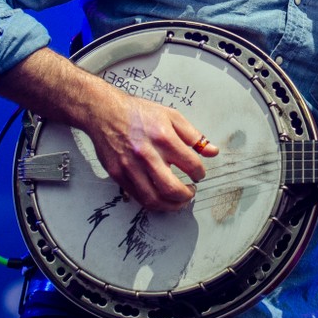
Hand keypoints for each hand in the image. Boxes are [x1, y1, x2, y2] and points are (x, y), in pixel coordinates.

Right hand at [88, 93, 218, 211]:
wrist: (105, 112)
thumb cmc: (139, 113)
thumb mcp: (172, 116)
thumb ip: (194, 136)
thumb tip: (213, 151)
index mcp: (164, 138)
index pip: (191, 165)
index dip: (200, 173)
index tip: (199, 175)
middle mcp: (147, 155)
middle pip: (172, 189)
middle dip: (186, 196)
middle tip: (190, 192)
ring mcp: (130, 167)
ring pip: (153, 199)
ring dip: (170, 206)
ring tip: (178, 201)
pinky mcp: (118, 175)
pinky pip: (137, 197)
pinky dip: (152, 202)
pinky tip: (160, 197)